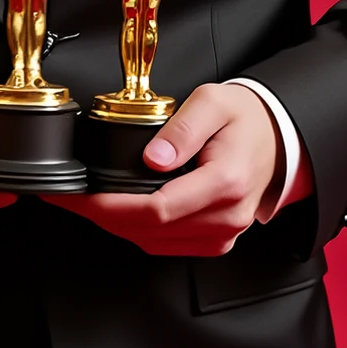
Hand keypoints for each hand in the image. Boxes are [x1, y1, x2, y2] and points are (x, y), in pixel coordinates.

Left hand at [44, 82, 284, 256]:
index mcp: (225, 182)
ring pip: (155, 243)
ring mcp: (224, 233)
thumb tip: (153, 157)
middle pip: (150, 231)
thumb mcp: (213, 102)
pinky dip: (138, 232)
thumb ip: (181, 128)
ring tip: (86, 202)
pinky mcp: (217, 240)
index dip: (110, 207)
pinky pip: (168, 245)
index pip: (157, 209)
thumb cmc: (246, 119)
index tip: (79, 196)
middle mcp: (226, 216)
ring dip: (116, 226)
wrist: (278, 139)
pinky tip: (118, 212)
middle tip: (68, 197)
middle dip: (101, 216)